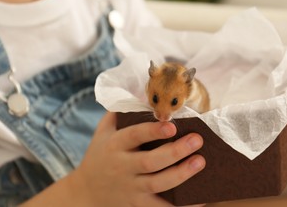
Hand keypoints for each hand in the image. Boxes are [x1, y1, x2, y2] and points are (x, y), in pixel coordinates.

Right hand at [71, 112, 204, 206]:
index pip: (134, 136)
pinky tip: (199, 201)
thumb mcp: (102, 132)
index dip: (153, 131)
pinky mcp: (137, 205)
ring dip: (181, 174)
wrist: (85, 192)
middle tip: (197, 140)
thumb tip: (141, 91)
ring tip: (200, 162)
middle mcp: (122, 167)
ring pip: (158, 184)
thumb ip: (118, 112)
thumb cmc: (100, 154)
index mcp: (114, 145)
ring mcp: (130, 188)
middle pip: (150, 161)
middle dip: (175, 151)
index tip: (172, 125)